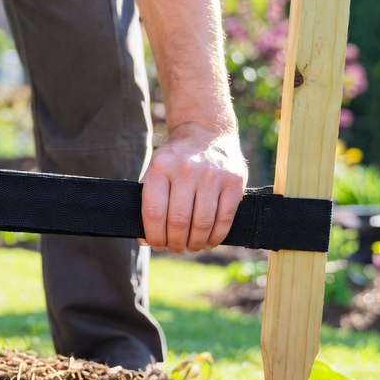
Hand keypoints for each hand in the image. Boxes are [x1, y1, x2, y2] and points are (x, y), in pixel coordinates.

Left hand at [140, 123, 246, 252]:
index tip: (156, 244)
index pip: (154, 212)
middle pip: (179, 221)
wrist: (206, 132)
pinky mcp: (234, 181)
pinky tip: (209, 240)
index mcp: (161, 167)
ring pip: (202, 224)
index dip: (154, 236)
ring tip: (192, 245)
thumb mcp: (156, 170)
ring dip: (196, 243)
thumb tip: (145, 240)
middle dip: (176, 243)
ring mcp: (212, 175)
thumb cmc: (176, 160)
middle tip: (176, 247)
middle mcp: (186, 169)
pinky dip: (215, 237)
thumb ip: (149, 202)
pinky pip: (224, 219)